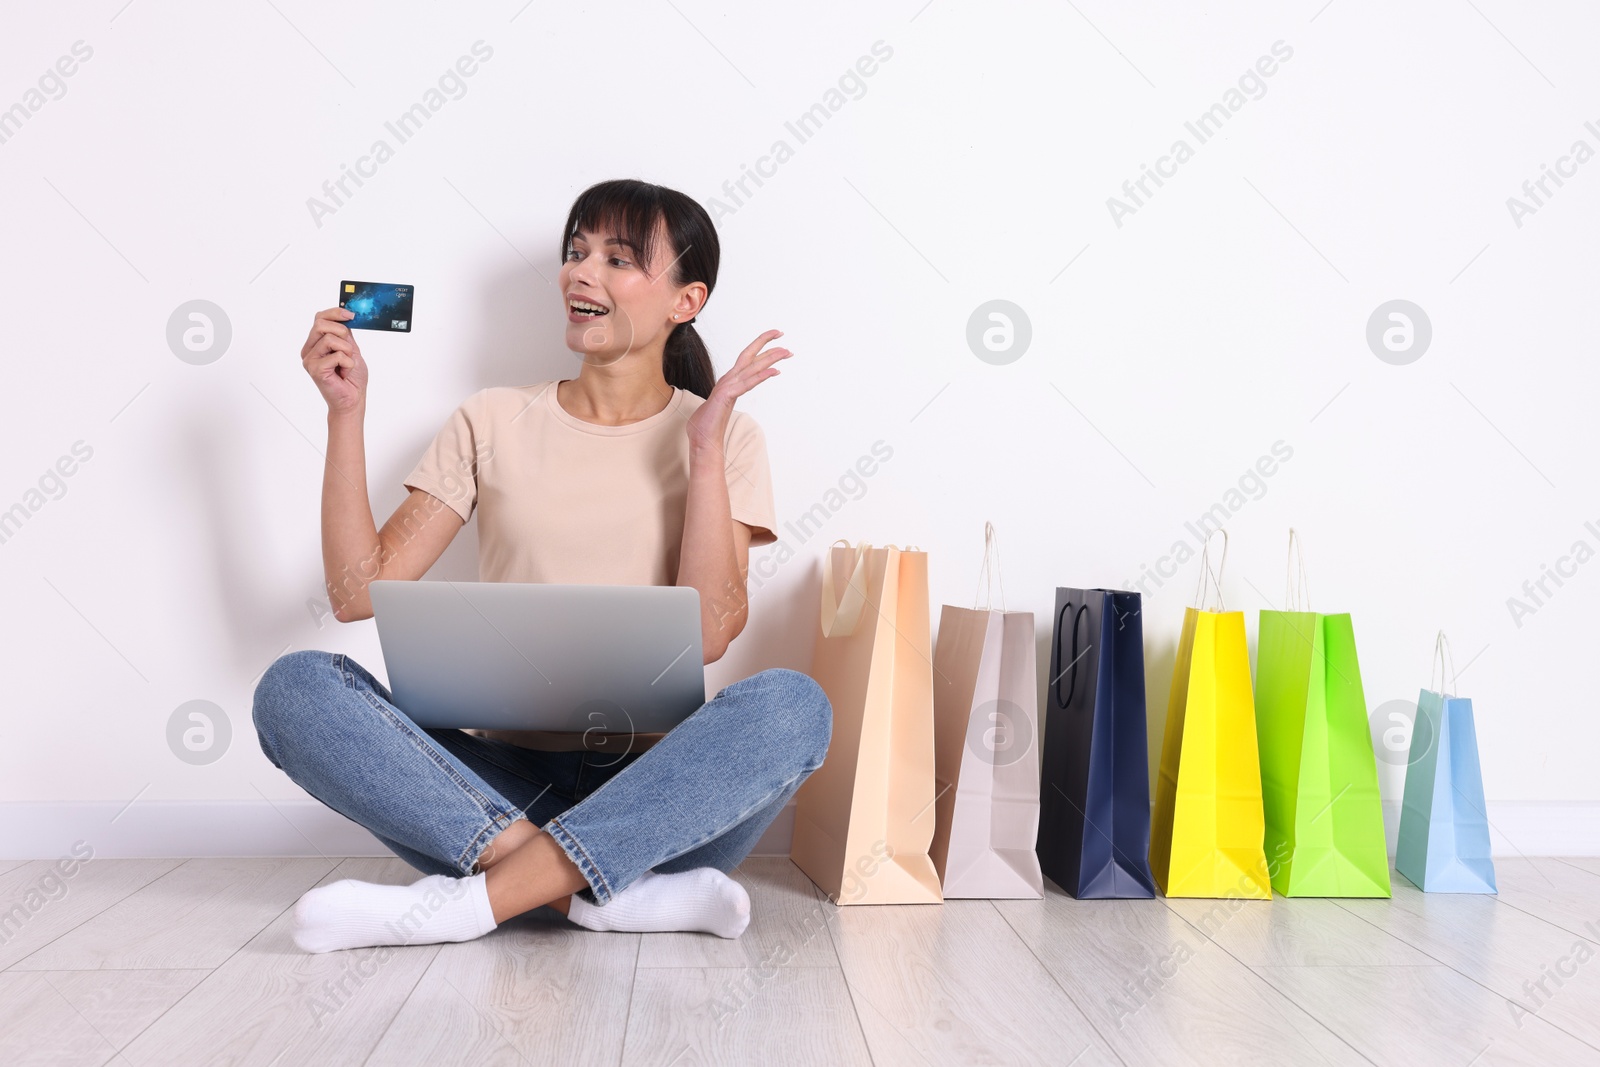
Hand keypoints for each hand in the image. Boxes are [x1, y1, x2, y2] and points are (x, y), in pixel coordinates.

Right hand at [302, 307, 367, 416]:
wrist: (353, 399)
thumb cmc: (352, 377)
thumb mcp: (351, 349)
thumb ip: (345, 333)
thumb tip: (347, 314)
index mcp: (316, 343)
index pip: (319, 318)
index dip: (335, 313)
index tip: (351, 315)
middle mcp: (309, 350)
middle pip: (320, 324)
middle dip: (341, 332)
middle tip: (349, 348)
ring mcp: (310, 360)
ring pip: (329, 338)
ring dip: (346, 351)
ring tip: (346, 364)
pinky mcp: (315, 369)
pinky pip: (337, 355)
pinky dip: (348, 363)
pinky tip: (344, 373)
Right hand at [685, 329, 790, 454]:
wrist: (702, 439)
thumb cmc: (710, 423)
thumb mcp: (723, 404)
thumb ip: (727, 396)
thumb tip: (731, 394)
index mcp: (729, 381)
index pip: (746, 359)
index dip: (760, 348)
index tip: (776, 342)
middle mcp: (729, 380)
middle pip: (749, 355)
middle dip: (765, 342)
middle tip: (782, 333)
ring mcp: (727, 387)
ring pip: (752, 367)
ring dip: (770, 357)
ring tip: (786, 351)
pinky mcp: (727, 396)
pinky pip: (748, 384)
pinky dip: (762, 375)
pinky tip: (775, 371)